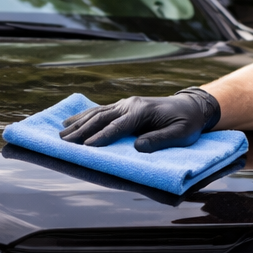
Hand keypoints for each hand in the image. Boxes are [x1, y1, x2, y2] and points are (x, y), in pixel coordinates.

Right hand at [59, 87, 219, 152]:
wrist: (191, 106)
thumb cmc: (187, 122)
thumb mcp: (181, 134)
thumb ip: (160, 140)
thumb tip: (137, 148)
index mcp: (142, 111)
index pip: (118, 126)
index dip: (102, 137)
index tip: (86, 147)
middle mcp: (130, 105)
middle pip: (101, 118)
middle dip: (82, 131)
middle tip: (65, 142)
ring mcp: (125, 104)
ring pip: (97, 113)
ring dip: (78, 124)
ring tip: (61, 134)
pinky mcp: (123, 107)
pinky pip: (100, 111)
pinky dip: (83, 116)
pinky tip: (70, 121)